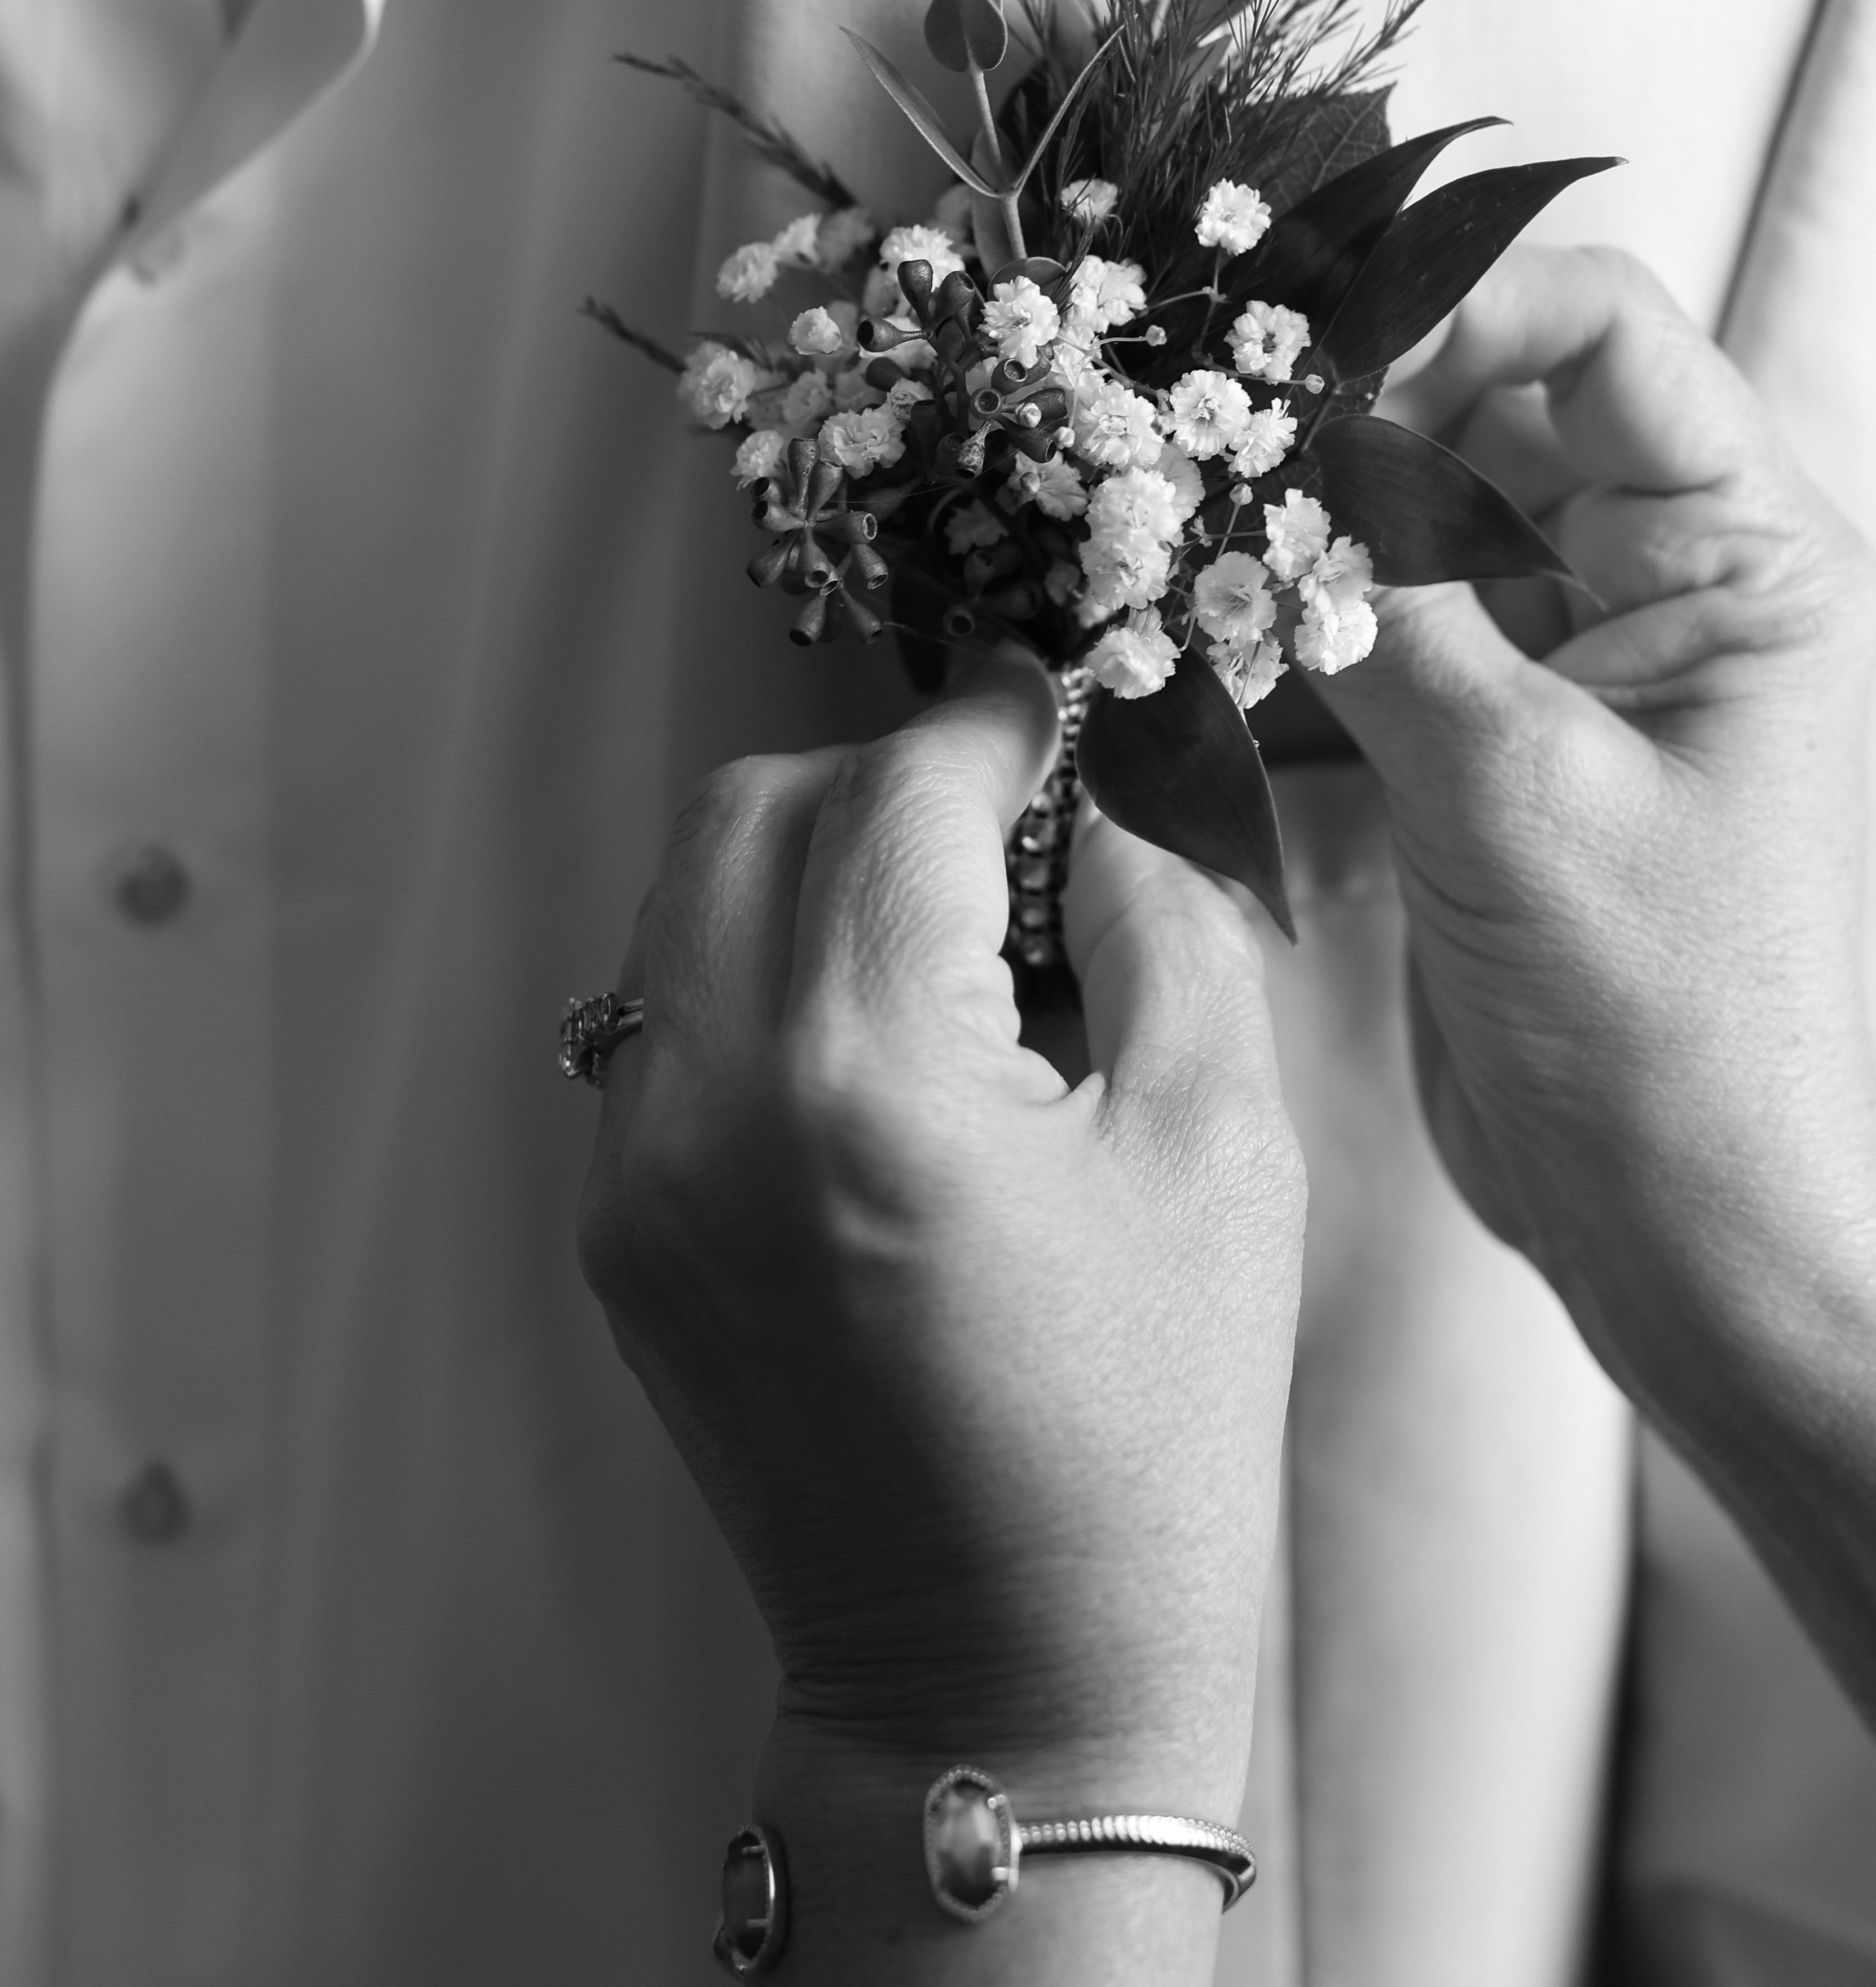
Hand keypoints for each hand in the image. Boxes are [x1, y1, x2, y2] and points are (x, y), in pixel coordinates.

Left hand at [577, 654, 1303, 1979]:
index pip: (901, 791)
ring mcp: (641, 1176)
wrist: (1000, 1680)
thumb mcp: (1219, 1146)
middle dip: (881, 778)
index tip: (1045, 697)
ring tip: (937, 932)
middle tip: (997, 817)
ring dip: (808, 867)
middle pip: (754, 810)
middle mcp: (716, 1105)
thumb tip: (1087, 798)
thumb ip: (1157, 920)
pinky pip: (663, 1023)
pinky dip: (758, 979)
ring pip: (686, 902)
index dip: (988, 719)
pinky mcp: (621, 1235)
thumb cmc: (1148, 1429)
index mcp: (873, 1077)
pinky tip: (873, 1046)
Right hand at [1311, 243, 1875, 1710]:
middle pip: (1478, 406)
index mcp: (1744, 557)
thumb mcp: (1521, 799)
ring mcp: (1564, 660)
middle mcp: (1660, 579)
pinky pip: (1363, 635)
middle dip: (1333, 412)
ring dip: (1287, 526)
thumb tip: (1254, 462)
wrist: (1683, 1239)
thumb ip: (1383, 619)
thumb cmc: (1674, 1031)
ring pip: (1403, 519)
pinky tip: (1178, 646)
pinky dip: (1273, 636)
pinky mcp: (1480, 742)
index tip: (1293, 349)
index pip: (1598, 329)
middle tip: (1187, 437)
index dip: (1448, 304)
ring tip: (1160, 532)